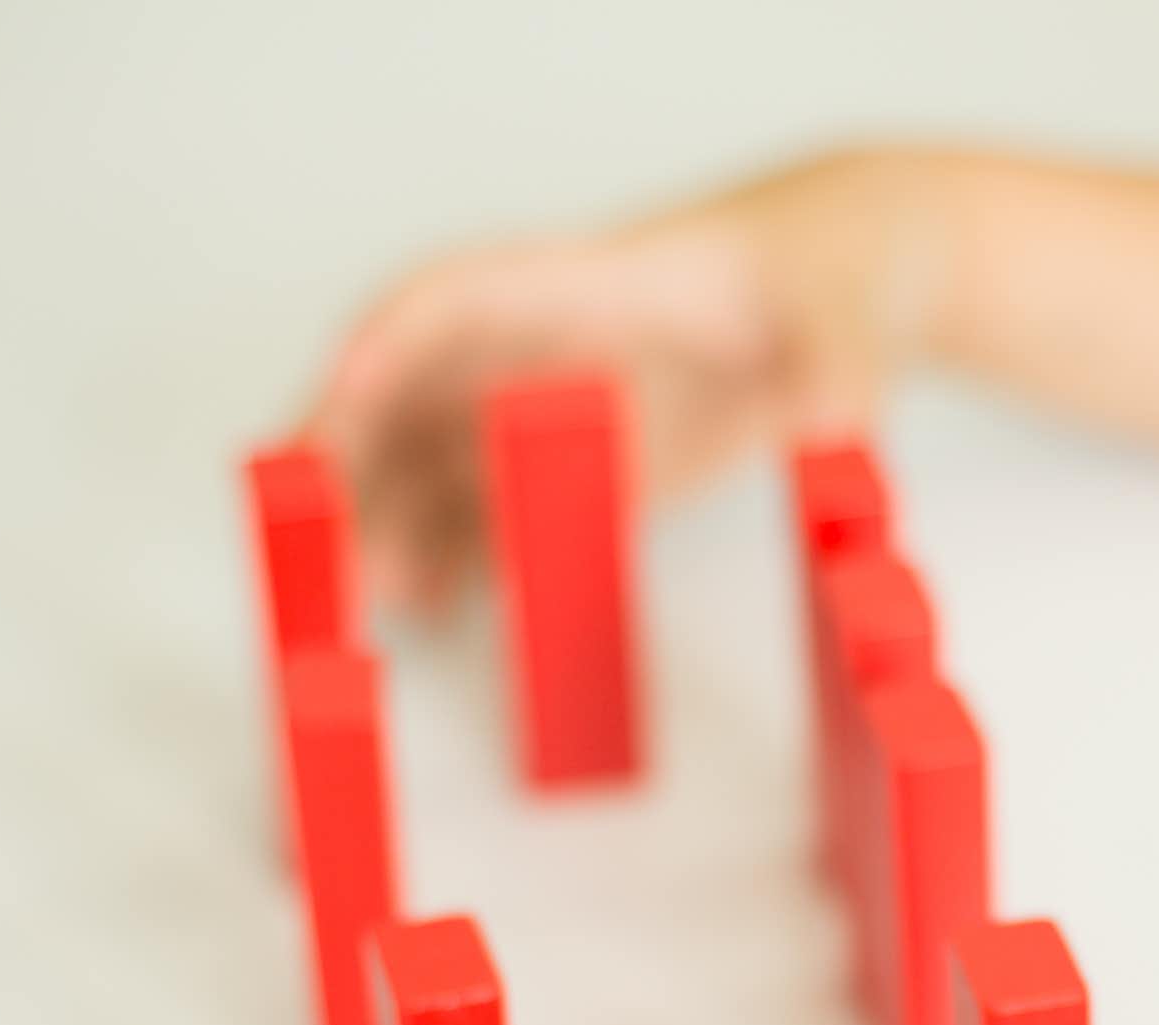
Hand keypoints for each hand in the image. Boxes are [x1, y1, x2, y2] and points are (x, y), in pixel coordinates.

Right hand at [303, 150, 947, 611]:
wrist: (849, 294)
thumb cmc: (832, 291)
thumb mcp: (844, 338)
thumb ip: (829, 392)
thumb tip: (826, 440)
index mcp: (595, 284)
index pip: (460, 297)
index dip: (389, 345)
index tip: (339, 397)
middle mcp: (554, 340)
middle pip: (416, 388)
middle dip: (353, 454)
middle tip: (310, 534)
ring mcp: (563, 400)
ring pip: (441, 455)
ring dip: (392, 518)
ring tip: (359, 597)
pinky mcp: (592, 458)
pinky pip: (497, 501)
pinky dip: (456, 549)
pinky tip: (428, 606)